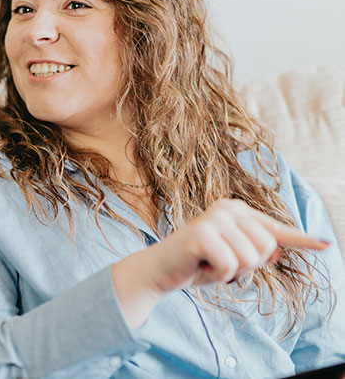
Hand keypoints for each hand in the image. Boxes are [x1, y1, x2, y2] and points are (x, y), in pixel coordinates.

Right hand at [112, 198, 329, 327]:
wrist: (160, 269)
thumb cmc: (197, 262)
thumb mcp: (231, 257)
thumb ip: (254, 251)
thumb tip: (278, 250)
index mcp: (235, 210)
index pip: (275, 228)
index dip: (301, 240)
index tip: (324, 245)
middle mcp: (227, 209)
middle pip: (266, 248)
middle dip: (247, 266)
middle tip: (220, 262)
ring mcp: (214, 219)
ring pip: (251, 259)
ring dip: (231, 272)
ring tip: (210, 264)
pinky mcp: (202, 234)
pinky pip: (231, 266)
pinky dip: (218, 276)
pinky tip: (201, 266)